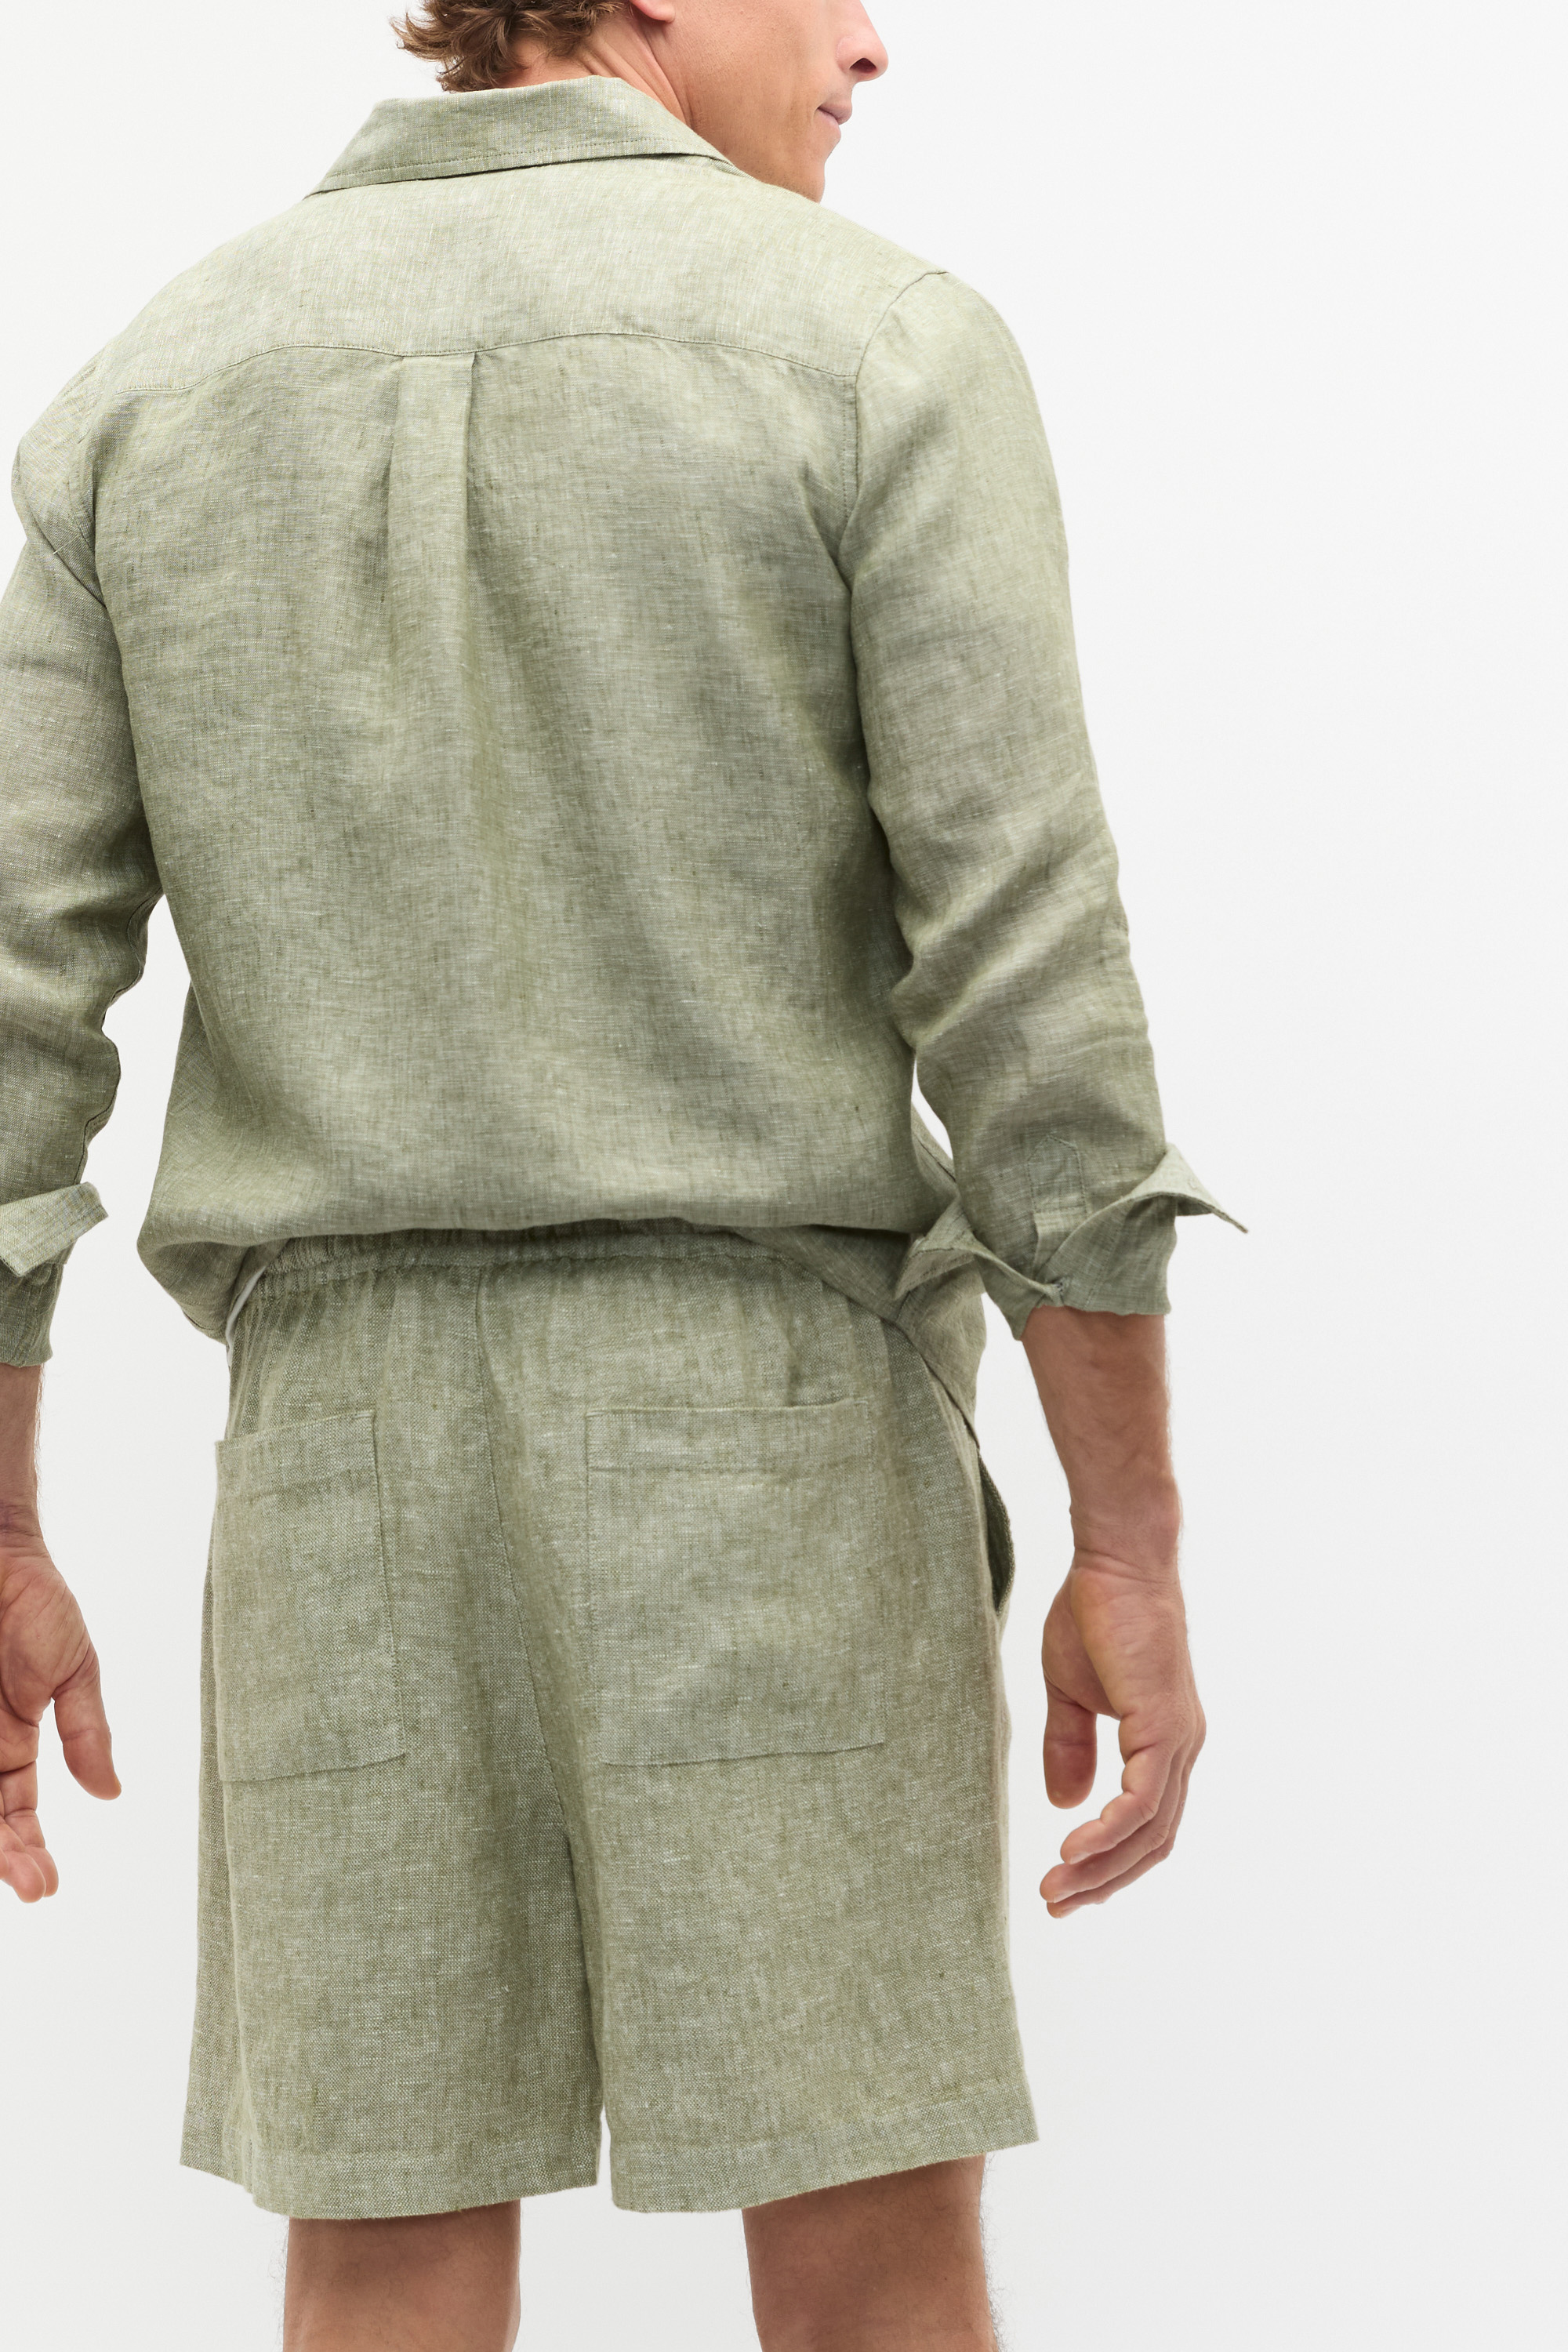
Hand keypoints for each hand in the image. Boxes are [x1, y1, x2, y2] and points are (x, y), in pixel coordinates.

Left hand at [0, 1517, 119, 1902]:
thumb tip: (110, 1793)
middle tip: (23, 1881)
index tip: (44, 1885)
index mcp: (10, 1746)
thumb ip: (86, 1732)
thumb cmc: (34, 1601)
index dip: (25, 1852)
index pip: (14, 1815)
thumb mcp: (74, 1670)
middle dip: (3, 1856)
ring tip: (3, 1861)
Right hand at [1037, 1552, 1204, 1916]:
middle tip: (1055, 1904)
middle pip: (1152, 1842)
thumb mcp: (1069, 1692)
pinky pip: (1142, 1802)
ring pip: (1149, 1832)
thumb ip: (1069, 1747)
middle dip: (1103, 1881)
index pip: (1146, 1826)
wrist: (1114, 1561)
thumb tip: (1067, 1806)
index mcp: (1163, 1743)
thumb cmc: (1094, 1613)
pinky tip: (1074, 1849)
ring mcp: (1178, 1741)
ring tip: (1056, 1888)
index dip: (1108, 1862)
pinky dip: (1110, 1833)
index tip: (1063, 1883)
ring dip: (1101, 1868)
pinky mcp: (1165, 1727)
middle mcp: (1181, 1750)